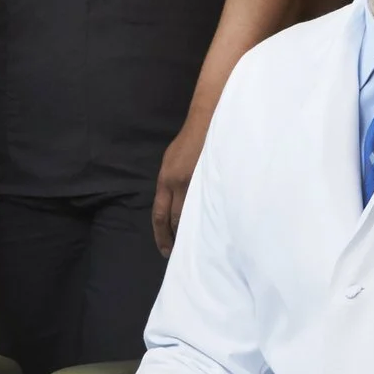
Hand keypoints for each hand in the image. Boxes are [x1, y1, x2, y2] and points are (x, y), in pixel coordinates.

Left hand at [152, 110, 211, 255]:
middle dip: (177, 238)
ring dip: (193, 231)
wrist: (208, 119)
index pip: (159, 214)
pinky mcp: (211, 178)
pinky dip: (209, 217)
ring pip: (192, 215)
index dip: (161, 234)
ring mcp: (195, 182)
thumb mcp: (172, 161)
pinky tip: (214, 227)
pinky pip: (209, 204)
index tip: (165, 250)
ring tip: (198, 245)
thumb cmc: (191, 140)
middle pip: (175, 219)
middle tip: (182, 253)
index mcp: (165, 179)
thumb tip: (174, 203)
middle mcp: (177, 183)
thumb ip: (171, 182)